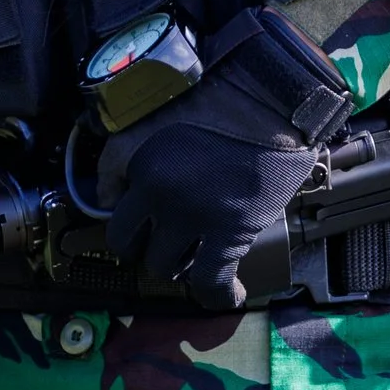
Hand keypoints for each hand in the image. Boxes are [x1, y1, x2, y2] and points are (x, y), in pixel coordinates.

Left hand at [100, 6, 351, 305]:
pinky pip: (212, 279)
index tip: (138, 226)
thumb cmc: (223, 93)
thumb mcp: (160, 111)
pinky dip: (220, 293)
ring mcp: (193, 213)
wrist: (278, 96)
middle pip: (131, 245)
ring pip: (166, 266)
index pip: (110, 209)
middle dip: (146, 247)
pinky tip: (233, 296)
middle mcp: (158, 190)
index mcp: (137, 158)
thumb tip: (111, 191)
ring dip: (180, 266)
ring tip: (197, 257)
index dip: (125, 221)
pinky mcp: (231, 229)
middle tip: (167, 240)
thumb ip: (129, 149)